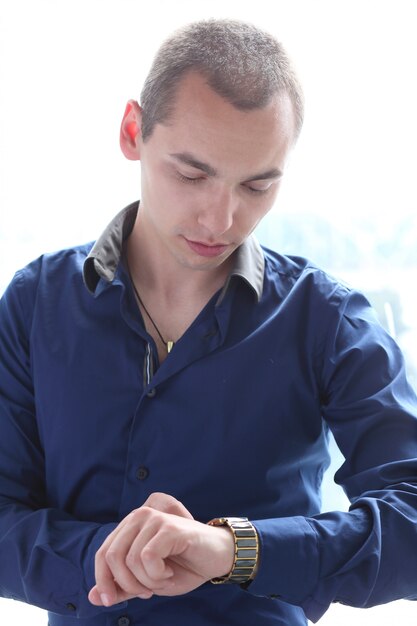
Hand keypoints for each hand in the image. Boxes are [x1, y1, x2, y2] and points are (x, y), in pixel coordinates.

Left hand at [88, 492, 233, 606]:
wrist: (217, 558)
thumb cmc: (182, 567)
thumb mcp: (147, 583)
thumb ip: (121, 587)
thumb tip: (92, 597)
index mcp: (130, 526)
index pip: (102, 553)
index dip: (103, 580)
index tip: (110, 601)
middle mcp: (138, 516)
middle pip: (112, 556)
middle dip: (127, 584)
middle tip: (147, 592)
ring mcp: (154, 519)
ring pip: (130, 560)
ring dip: (147, 581)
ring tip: (163, 579)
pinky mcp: (169, 527)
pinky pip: (148, 557)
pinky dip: (157, 575)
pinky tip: (170, 572)